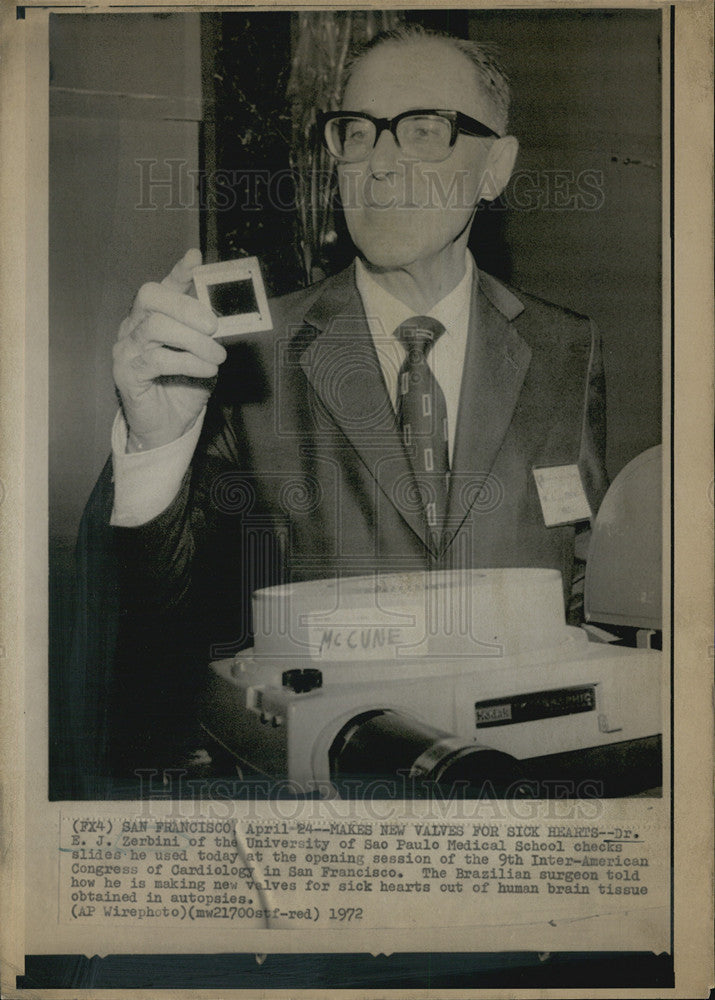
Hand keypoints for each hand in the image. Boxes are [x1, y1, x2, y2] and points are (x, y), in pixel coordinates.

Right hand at [113, 249, 226, 451]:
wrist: (169, 425)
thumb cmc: (186, 385)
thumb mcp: (205, 354)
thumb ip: (210, 334)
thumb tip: (226, 317)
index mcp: (155, 316)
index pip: (164, 285)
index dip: (179, 270)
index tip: (195, 257)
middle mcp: (135, 326)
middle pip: (151, 297)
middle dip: (186, 306)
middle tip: (213, 326)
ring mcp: (127, 347)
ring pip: (156, 327)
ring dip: (193, 340)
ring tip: (218, 356)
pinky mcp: (126, 372)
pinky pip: (156, 358)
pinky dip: (188, 362)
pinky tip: (206, 369)